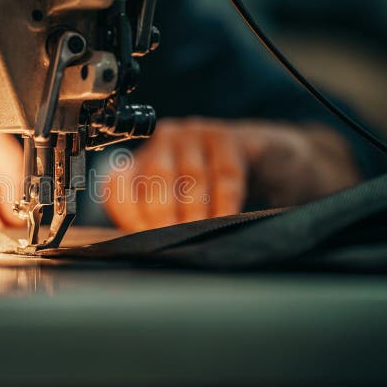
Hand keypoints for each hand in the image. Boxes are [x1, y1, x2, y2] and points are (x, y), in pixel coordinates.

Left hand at [103, 117, 360, 230]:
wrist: (267, 161)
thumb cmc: (213, 191)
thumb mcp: (179, 206)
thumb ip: (157, 224)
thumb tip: (143, 253)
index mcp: (141, 160)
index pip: (120, 183)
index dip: (128, 212)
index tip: (139, 239)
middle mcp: (163, 140)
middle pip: (155, 177)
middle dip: (162, 214)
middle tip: (171, 242)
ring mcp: (196, 134)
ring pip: (191, 176)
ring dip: (195, 211)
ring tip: (198, 235)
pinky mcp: (229, 137)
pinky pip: (225, 173)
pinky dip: (225, 201)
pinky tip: (226, 220)